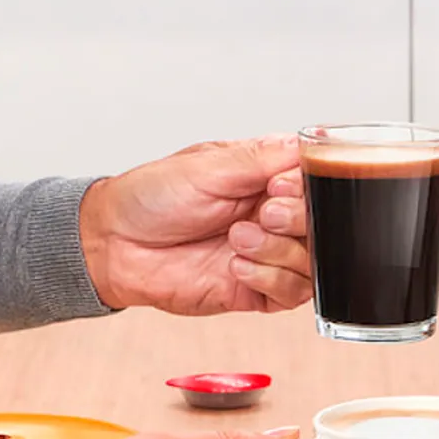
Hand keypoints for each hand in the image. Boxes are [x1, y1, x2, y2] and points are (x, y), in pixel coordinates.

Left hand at [79, 136, 309, 314]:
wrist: (115, 246)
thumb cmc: (150, 198)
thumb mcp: (205, 167)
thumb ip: (258, 159)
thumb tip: (302, 144)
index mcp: (265, 179)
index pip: (315, 183)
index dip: (307, 189)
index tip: (279, 187)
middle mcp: (272, 218)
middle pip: (323, 226)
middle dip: (296, 220)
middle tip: (261, 214)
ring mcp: (268, 256)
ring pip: (313, 262)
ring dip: (277, 251)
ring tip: (237, 240)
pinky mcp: (257, 291)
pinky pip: (292, 294)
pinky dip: (269, 279)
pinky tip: (235, 265)